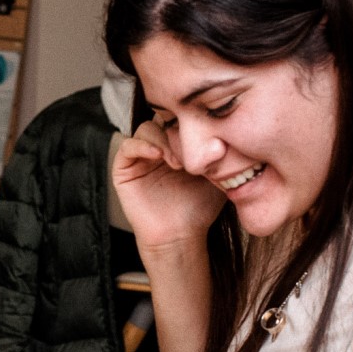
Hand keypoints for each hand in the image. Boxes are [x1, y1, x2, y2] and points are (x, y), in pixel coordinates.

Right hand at [113, 122, 226, 251]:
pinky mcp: (123, 168)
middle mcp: (157, 146)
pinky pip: (128, 146)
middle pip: (162, 118)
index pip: (180, 116)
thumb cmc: (200, 206)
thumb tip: (228, 127)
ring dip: (162, 140)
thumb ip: (221, 149)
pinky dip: (142, 146)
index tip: (207, 136)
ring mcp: (139, 156)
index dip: (191, 120)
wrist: (181, 234)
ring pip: (146, 129)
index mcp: (178, 143)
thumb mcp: (218, 171)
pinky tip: (158, 157)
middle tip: (193, 150)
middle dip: (178, 130)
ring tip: (178, 163)